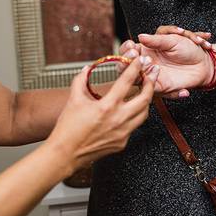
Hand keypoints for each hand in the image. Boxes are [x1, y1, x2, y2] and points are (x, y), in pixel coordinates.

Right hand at [46, 58, 154, 172]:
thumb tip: (87, 68)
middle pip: (145, 98)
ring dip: (145, 101)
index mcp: (107, 106)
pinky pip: (134, 127)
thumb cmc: (67, 129)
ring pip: (144, 113)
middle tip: (150, 76)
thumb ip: (80, 80)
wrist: (64, 155)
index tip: (139, 60)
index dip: (135, 68)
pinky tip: (130, 111)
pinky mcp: (122, 143)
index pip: (126, 82)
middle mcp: (118, 119)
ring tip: (143, 93)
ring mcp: (122, 133)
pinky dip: (134, 117)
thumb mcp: (73, 100)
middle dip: (150, 84)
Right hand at [120, 26, 213, 96]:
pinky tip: (158, 72)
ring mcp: (150, 75)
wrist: (203, 63)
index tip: (132, 46)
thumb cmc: (189, 49)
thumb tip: (140, 36)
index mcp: (146, 49)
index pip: (128, 49)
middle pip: (125, 66)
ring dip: (138, 71)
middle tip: (137, 56)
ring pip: (134, 77)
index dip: (126, 48)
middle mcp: (145, 63)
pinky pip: (148, 86)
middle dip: (127, 61)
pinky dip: (149, 80)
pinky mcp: (159, 86)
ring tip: (150, 63)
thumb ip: (157, 40)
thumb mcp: (173, 40)